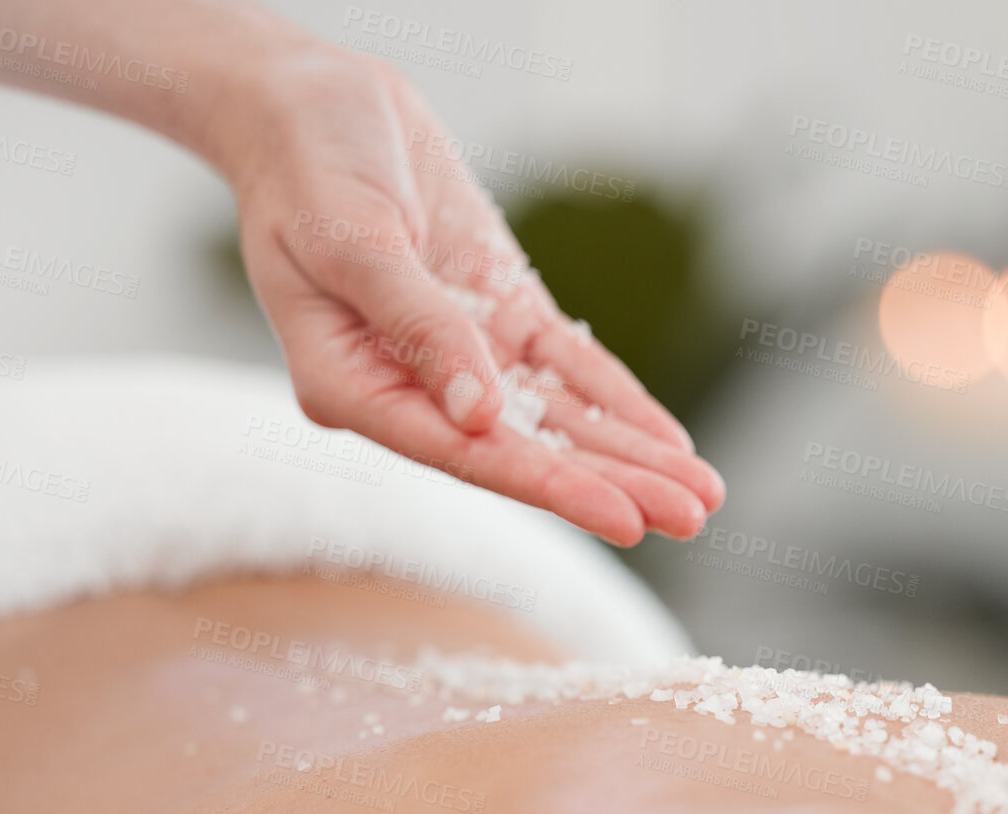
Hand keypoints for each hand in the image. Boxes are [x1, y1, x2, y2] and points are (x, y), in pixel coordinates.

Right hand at [223, 47, 722, 545]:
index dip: (549, 487)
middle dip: (612, 484)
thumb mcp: (352, 237)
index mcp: (350, 385)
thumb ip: (418, 325)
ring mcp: (461, 354)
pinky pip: (566, 368)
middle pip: (525, 451)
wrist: (312, 102)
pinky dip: (617, 402)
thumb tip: (480, 414)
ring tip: (701, 497)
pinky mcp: (498, 315)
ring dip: (628, 457)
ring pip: (556, 419)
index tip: (624, 518)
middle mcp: (409, 387)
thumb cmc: (307, 166)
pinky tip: (668, 441)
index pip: (464, 453)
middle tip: (690, 517)